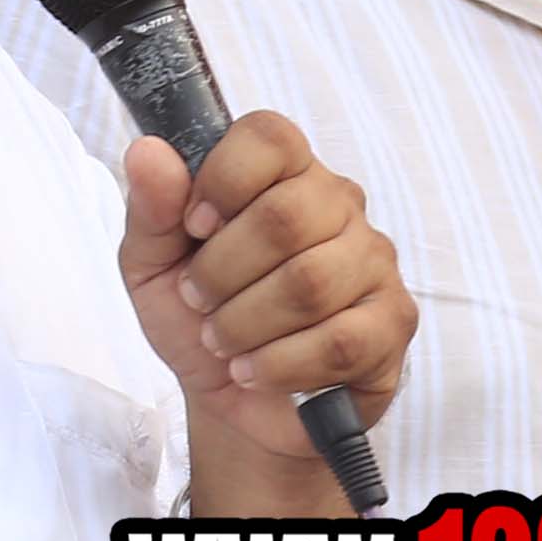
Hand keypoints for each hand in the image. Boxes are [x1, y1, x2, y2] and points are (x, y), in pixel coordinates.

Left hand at [119, 113, 409, 494]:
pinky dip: (280, 364)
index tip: (194, 226)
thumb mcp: (153, 266)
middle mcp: (342, 210)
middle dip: (221, 271)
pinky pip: (339, 340)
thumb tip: (148, 151)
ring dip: (245, 324)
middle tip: (198, 301)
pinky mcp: (393, 323)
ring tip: (224, 342)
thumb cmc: (199, 321)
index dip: (222, 179)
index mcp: (285, 178)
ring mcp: (376, 265)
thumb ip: (152, 210)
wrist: (233, 402)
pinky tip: (257, 371)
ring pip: (311, 282)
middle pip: (287, 215)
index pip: (271, 138)